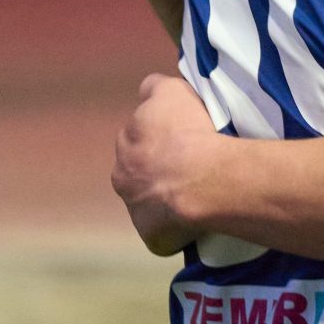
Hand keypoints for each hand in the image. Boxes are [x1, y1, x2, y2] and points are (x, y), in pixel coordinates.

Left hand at [112, 72, 218, 255]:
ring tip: (193, 194)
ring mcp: (135, 209)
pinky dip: (173, 228)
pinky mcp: (151, 236)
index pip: (136, 132)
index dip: (156, 134)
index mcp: (126, 140)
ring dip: (162, 197)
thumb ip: (154, 88)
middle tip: (187, 165)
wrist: (202, 178)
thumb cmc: (190, 130)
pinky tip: (193, 220)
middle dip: (155, 166)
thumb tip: (147, 92)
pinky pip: (162, 232)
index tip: (177, 136)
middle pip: (137, 168)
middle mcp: (122, 174)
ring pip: (147, 200)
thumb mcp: (171, 90)